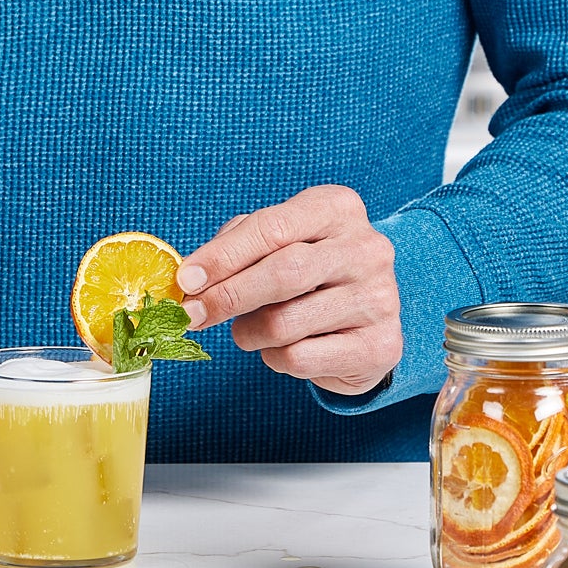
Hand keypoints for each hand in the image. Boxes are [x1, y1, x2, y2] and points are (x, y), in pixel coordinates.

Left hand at [175, 186, 400, 397]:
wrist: (365, 317)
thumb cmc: (309, 271)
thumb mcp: (278, 241)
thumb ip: (238, 246)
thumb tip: (193, 276)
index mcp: (338, 209)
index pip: (272, 228)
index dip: (223, 256)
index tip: (187, 279)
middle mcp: (367, 249)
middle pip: (283, 274)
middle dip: (228, 296)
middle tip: (193, 313)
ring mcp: (380, 299)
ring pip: (285, 323)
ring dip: (249, 332)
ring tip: (248, 330)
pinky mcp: (380, 346)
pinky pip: (301, 358)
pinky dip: (275, 358)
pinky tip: (283, 348)